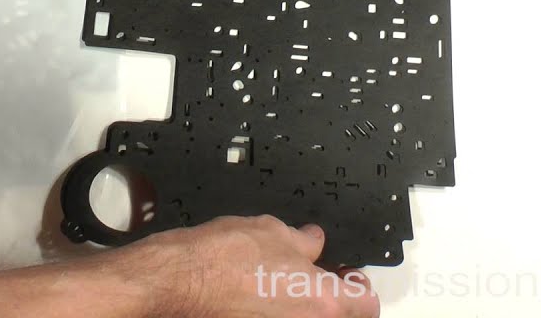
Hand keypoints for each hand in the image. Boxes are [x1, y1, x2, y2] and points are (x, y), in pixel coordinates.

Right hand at [121, 216, 380, 317]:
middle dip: (326, 299)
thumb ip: (303, 241)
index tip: (343, 275)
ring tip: (274, 286)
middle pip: (337, 317)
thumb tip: (312, 241)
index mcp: (324, 302)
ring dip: (298, 308)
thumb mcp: (271, 231)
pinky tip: (254, 297)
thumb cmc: (219, 260)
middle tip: (307, 280)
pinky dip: (273, 313)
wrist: (175, 282)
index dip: (356, 285)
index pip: (366, 303)